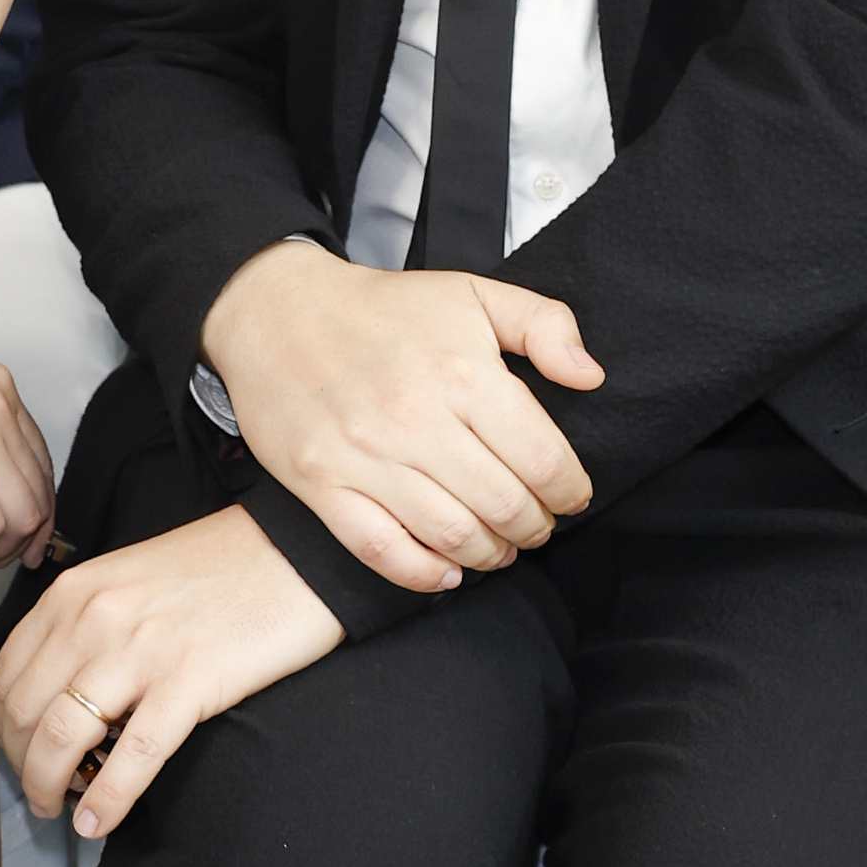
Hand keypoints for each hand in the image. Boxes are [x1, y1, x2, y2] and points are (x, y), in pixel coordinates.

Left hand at [0, 504, 340, 838]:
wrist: (301, 549)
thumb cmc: (225, 565)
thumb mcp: (131, 577)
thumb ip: (89, 622)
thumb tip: (62, 686)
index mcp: (76, 592)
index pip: (7, 674)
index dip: (2, 727)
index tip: (18, 751)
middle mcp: (95, 618)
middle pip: (23, 711)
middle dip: (21, 764)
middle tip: (38, 789)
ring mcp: (140, 651)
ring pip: (61, 737)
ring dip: (48, 787)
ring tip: (59, 811)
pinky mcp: (189, 682)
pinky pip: (131, 757)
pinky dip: (107, 800)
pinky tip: (99, 822)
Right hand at [198, 238, 603, 587]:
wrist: (277, 311)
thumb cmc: (381, 309)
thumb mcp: (473, 292)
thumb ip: (544, 324)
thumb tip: (589, 375)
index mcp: (461, 372)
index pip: (541, 458)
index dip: (568, 490)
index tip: (571, 496)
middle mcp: (414, 418)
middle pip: (502, 505)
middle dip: (534, 527)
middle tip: (537, 526)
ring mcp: (364, 455)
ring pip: (450, 535)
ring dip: (489, 554)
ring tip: (499, 548)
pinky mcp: (321, 482)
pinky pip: (380, 549)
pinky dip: (422, 573)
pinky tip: (446, 571)